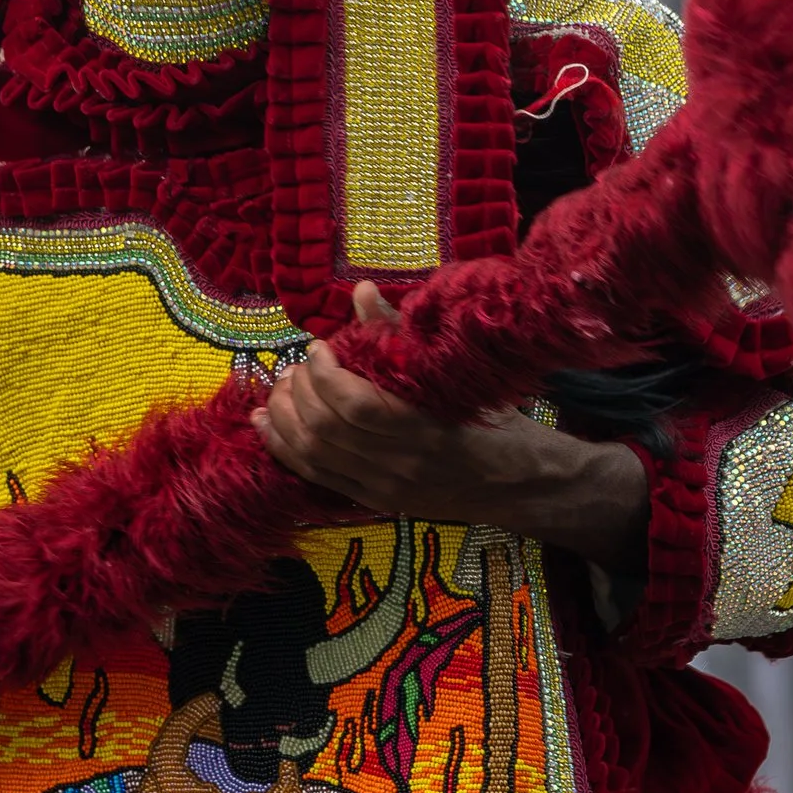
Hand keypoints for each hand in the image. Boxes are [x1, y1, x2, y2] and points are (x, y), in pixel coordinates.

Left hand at [252, 284, 649, 573]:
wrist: (525, 485)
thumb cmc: (498, 420)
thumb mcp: (457, 376)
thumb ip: (402, 337)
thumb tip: (362, 291)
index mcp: (425, 430)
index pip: (356, 405)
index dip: (325, 373)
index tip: (319, 346)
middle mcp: (400, 466)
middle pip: (327, 430)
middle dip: (301, 392)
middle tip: (295, 364)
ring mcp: (385, 489)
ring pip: (315, 455)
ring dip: (286, 419)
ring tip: (280, 388)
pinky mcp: (376, 501)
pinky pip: (317, 477)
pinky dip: (285, 449)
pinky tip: (267, 425)